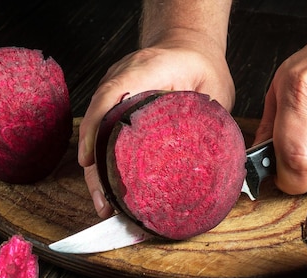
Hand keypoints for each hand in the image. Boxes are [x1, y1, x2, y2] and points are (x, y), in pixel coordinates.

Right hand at [78, 36, 233, 217]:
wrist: (188, 46)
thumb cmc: (202, 66)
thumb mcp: (215, 89)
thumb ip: (210, 121)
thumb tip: (216, 163)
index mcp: (147, 69)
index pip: (112, 95)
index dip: (96, 129)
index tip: (90, 161)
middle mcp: (123, 77)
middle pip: (96, 122)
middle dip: (94, 166)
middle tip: (103, 202)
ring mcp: (115, 90)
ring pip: (95, 131)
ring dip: (96, 169)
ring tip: (104, 203)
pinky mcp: (115, 103)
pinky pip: (103, 130)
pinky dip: (103, 159)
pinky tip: (109, 186)